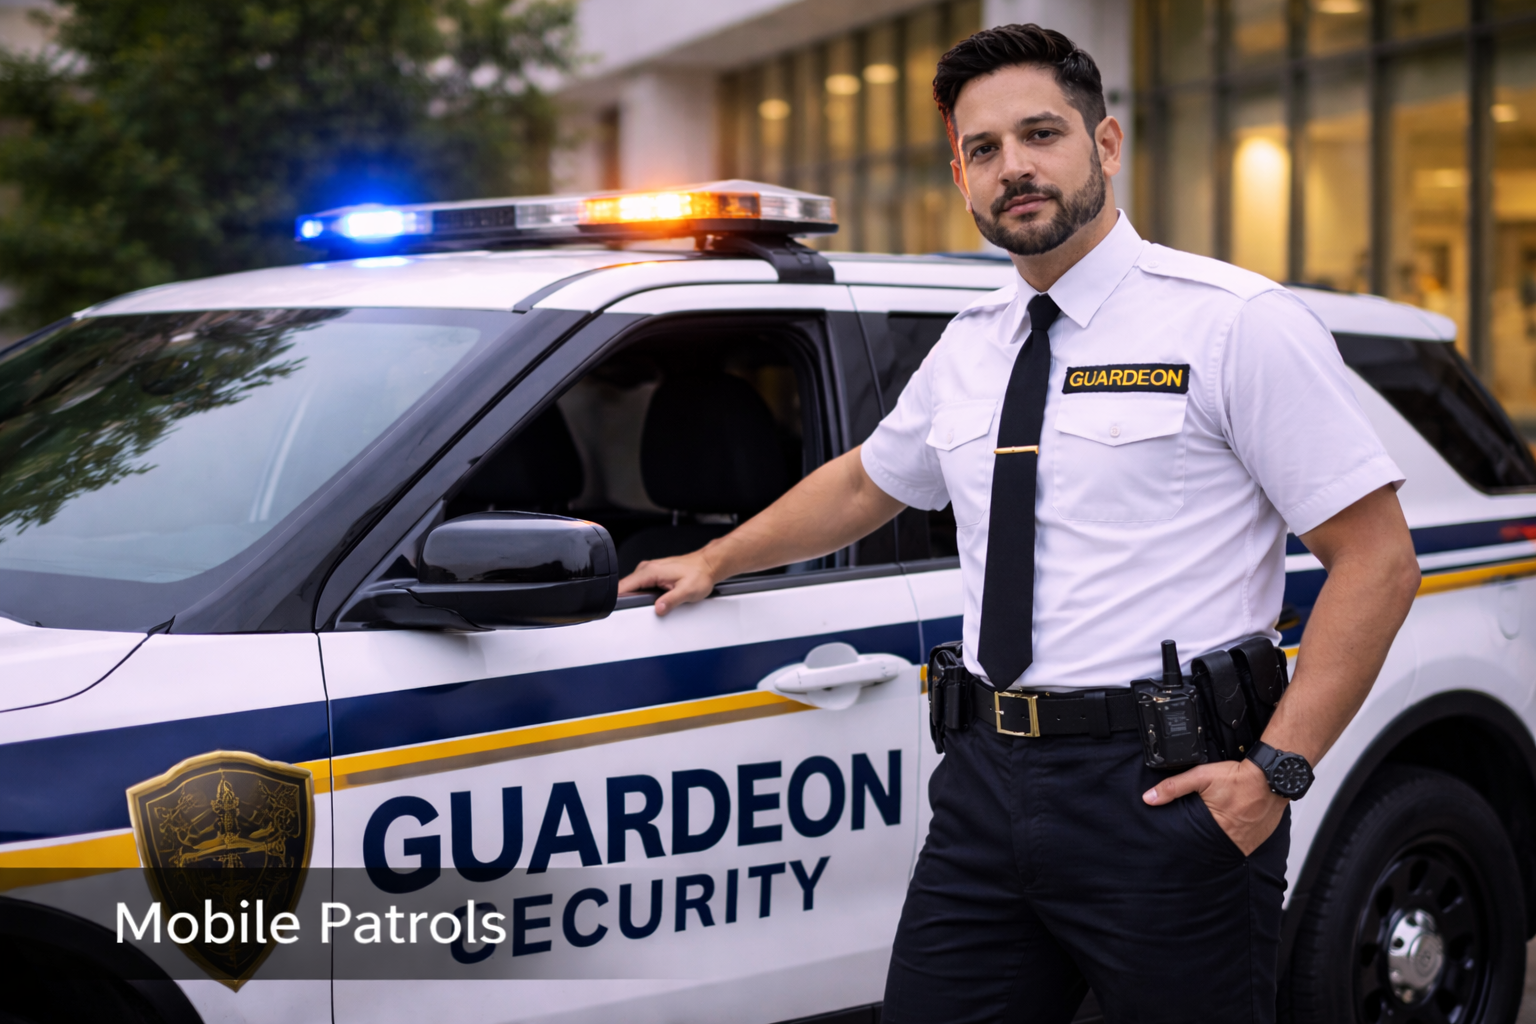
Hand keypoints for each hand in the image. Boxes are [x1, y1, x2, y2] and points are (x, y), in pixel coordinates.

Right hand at [617, 549, 720, 615]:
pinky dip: (640, 593)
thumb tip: (658, 609)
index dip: (616, 599)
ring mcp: (649, 569)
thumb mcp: (687, 591)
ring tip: (645, 605)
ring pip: (632, 586)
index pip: (624, 585)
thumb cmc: (700, 575)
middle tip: (634, 612)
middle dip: (625, 600)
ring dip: (634, 596)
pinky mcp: (653, 572)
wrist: (707, 565)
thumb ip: (670, 601)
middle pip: (625, 587)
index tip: (616, 609)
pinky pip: (640, 584)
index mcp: (651, 571)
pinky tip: (650, 599)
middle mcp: (647, 568)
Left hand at [1142, 759, 1286, 855]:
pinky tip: (1231, 829)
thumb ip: (1173, 788)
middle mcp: (1233, 840)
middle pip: (1210, 847)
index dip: (1186, 841)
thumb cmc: (1239, 777)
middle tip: (1198, 833)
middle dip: (1202, 842)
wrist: (1272, 776)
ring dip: (1219, 842)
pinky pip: (1243, 844)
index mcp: (1216, 829)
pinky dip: (1235, 839)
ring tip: (1213, 832)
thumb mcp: (1200, 777)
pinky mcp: (1259, 839)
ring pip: (1227, 847)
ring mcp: (1248, 842)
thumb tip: (1149, 798)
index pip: (1194, 843)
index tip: (1180, 841)